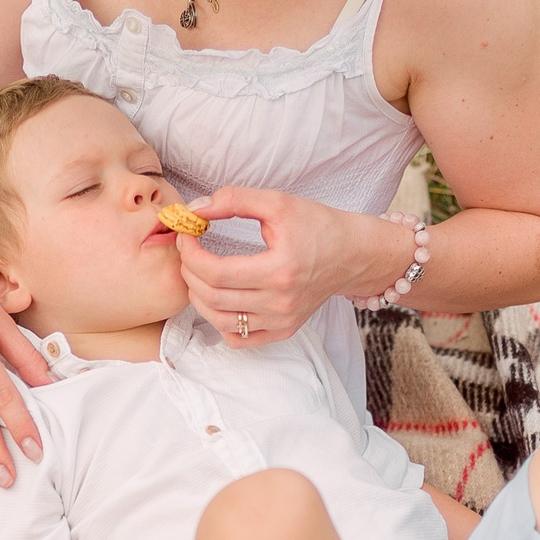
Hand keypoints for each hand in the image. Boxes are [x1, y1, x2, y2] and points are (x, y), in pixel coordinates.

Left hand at [176, 188, 411, 347]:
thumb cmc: (317, 225)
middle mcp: (281, 302)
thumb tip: (195, 209)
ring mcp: (282, 321)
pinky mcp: (283, 331)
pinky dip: (220, 322)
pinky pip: (239, 339)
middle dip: (190, 273)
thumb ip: (234, 200)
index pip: (215, 272)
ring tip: (199, 274)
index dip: (190, 254)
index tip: (187, 236)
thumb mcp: (278, 203)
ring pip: (220, 322)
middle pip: (212, 298)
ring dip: (199, 298)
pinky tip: (220, 299)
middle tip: (189, 252)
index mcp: (279, 270)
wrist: (352, 255)